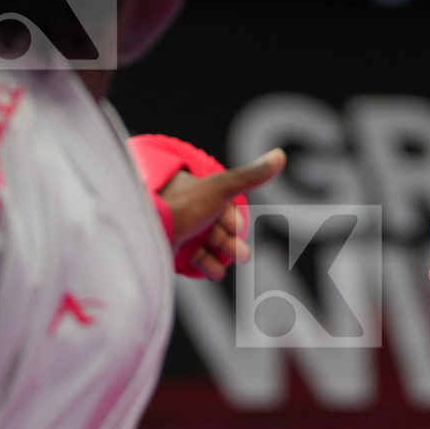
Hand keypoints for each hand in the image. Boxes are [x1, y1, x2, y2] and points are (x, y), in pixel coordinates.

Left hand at [160, 150, 284, 279]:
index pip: (223, 205)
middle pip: (217, 227)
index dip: (233, 219)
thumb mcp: (222, 187)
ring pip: (207, 245)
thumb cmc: (185, 205)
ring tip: (224, 269)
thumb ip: (251, 175)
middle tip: (242, 257)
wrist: (149, 231)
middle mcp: (186, 208)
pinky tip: (214, 273)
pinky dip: (206, 266)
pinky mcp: (171, 250)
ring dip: (221, 256)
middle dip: (232, 242)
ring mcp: (178, 230)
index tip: (237, 229)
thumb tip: (280, 155)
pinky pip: (192, 259)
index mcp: (196, 189)